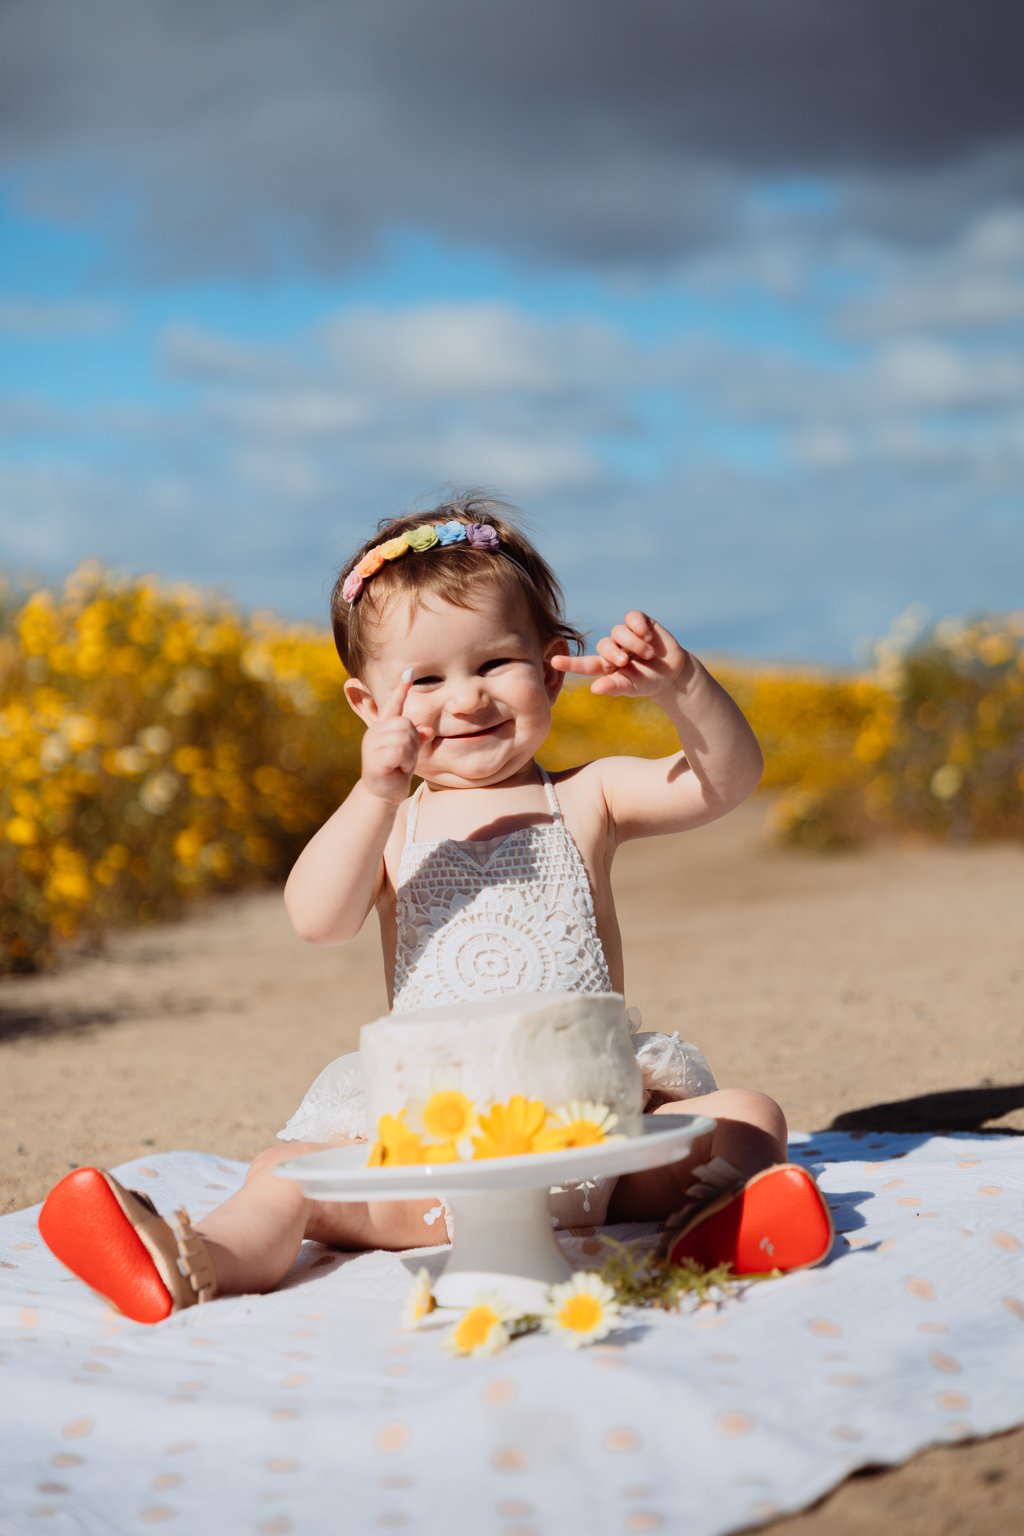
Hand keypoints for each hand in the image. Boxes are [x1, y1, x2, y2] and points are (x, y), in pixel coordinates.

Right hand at [360, 674, 431, 802]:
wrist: (382, 793)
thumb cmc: (395, 771)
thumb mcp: (408, 752)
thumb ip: (416, 739)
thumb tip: (429, 731)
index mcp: (383, 728)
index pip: (393, 705)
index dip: (401, 689)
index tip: (409, 672)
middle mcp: (376, 732)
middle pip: (406, 724)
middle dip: (412, 743)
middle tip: (404, 758)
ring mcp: (373, 744)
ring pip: (405, 738)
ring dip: (409, 755)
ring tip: (400, 764)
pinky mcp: (374, 757)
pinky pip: (400, 751)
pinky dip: (404, 762)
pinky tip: (397, 769)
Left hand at [551, 611, 689, 697]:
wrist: (674, 671)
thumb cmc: (650, 682)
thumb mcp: (634, 686)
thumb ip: (615, 686)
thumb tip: (595, 689)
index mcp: (606, 667)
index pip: (584, 665)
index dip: (570, 663)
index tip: (554, 662)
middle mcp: (612, 648)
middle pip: (603, 645)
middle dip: (613, 653)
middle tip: (626, 661)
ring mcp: (625, 634)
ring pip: (618, 631)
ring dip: (633, 643)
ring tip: (649, 654)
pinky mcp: (639, 622)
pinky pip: (632, 617)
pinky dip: (639, 626)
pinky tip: (648, 635)